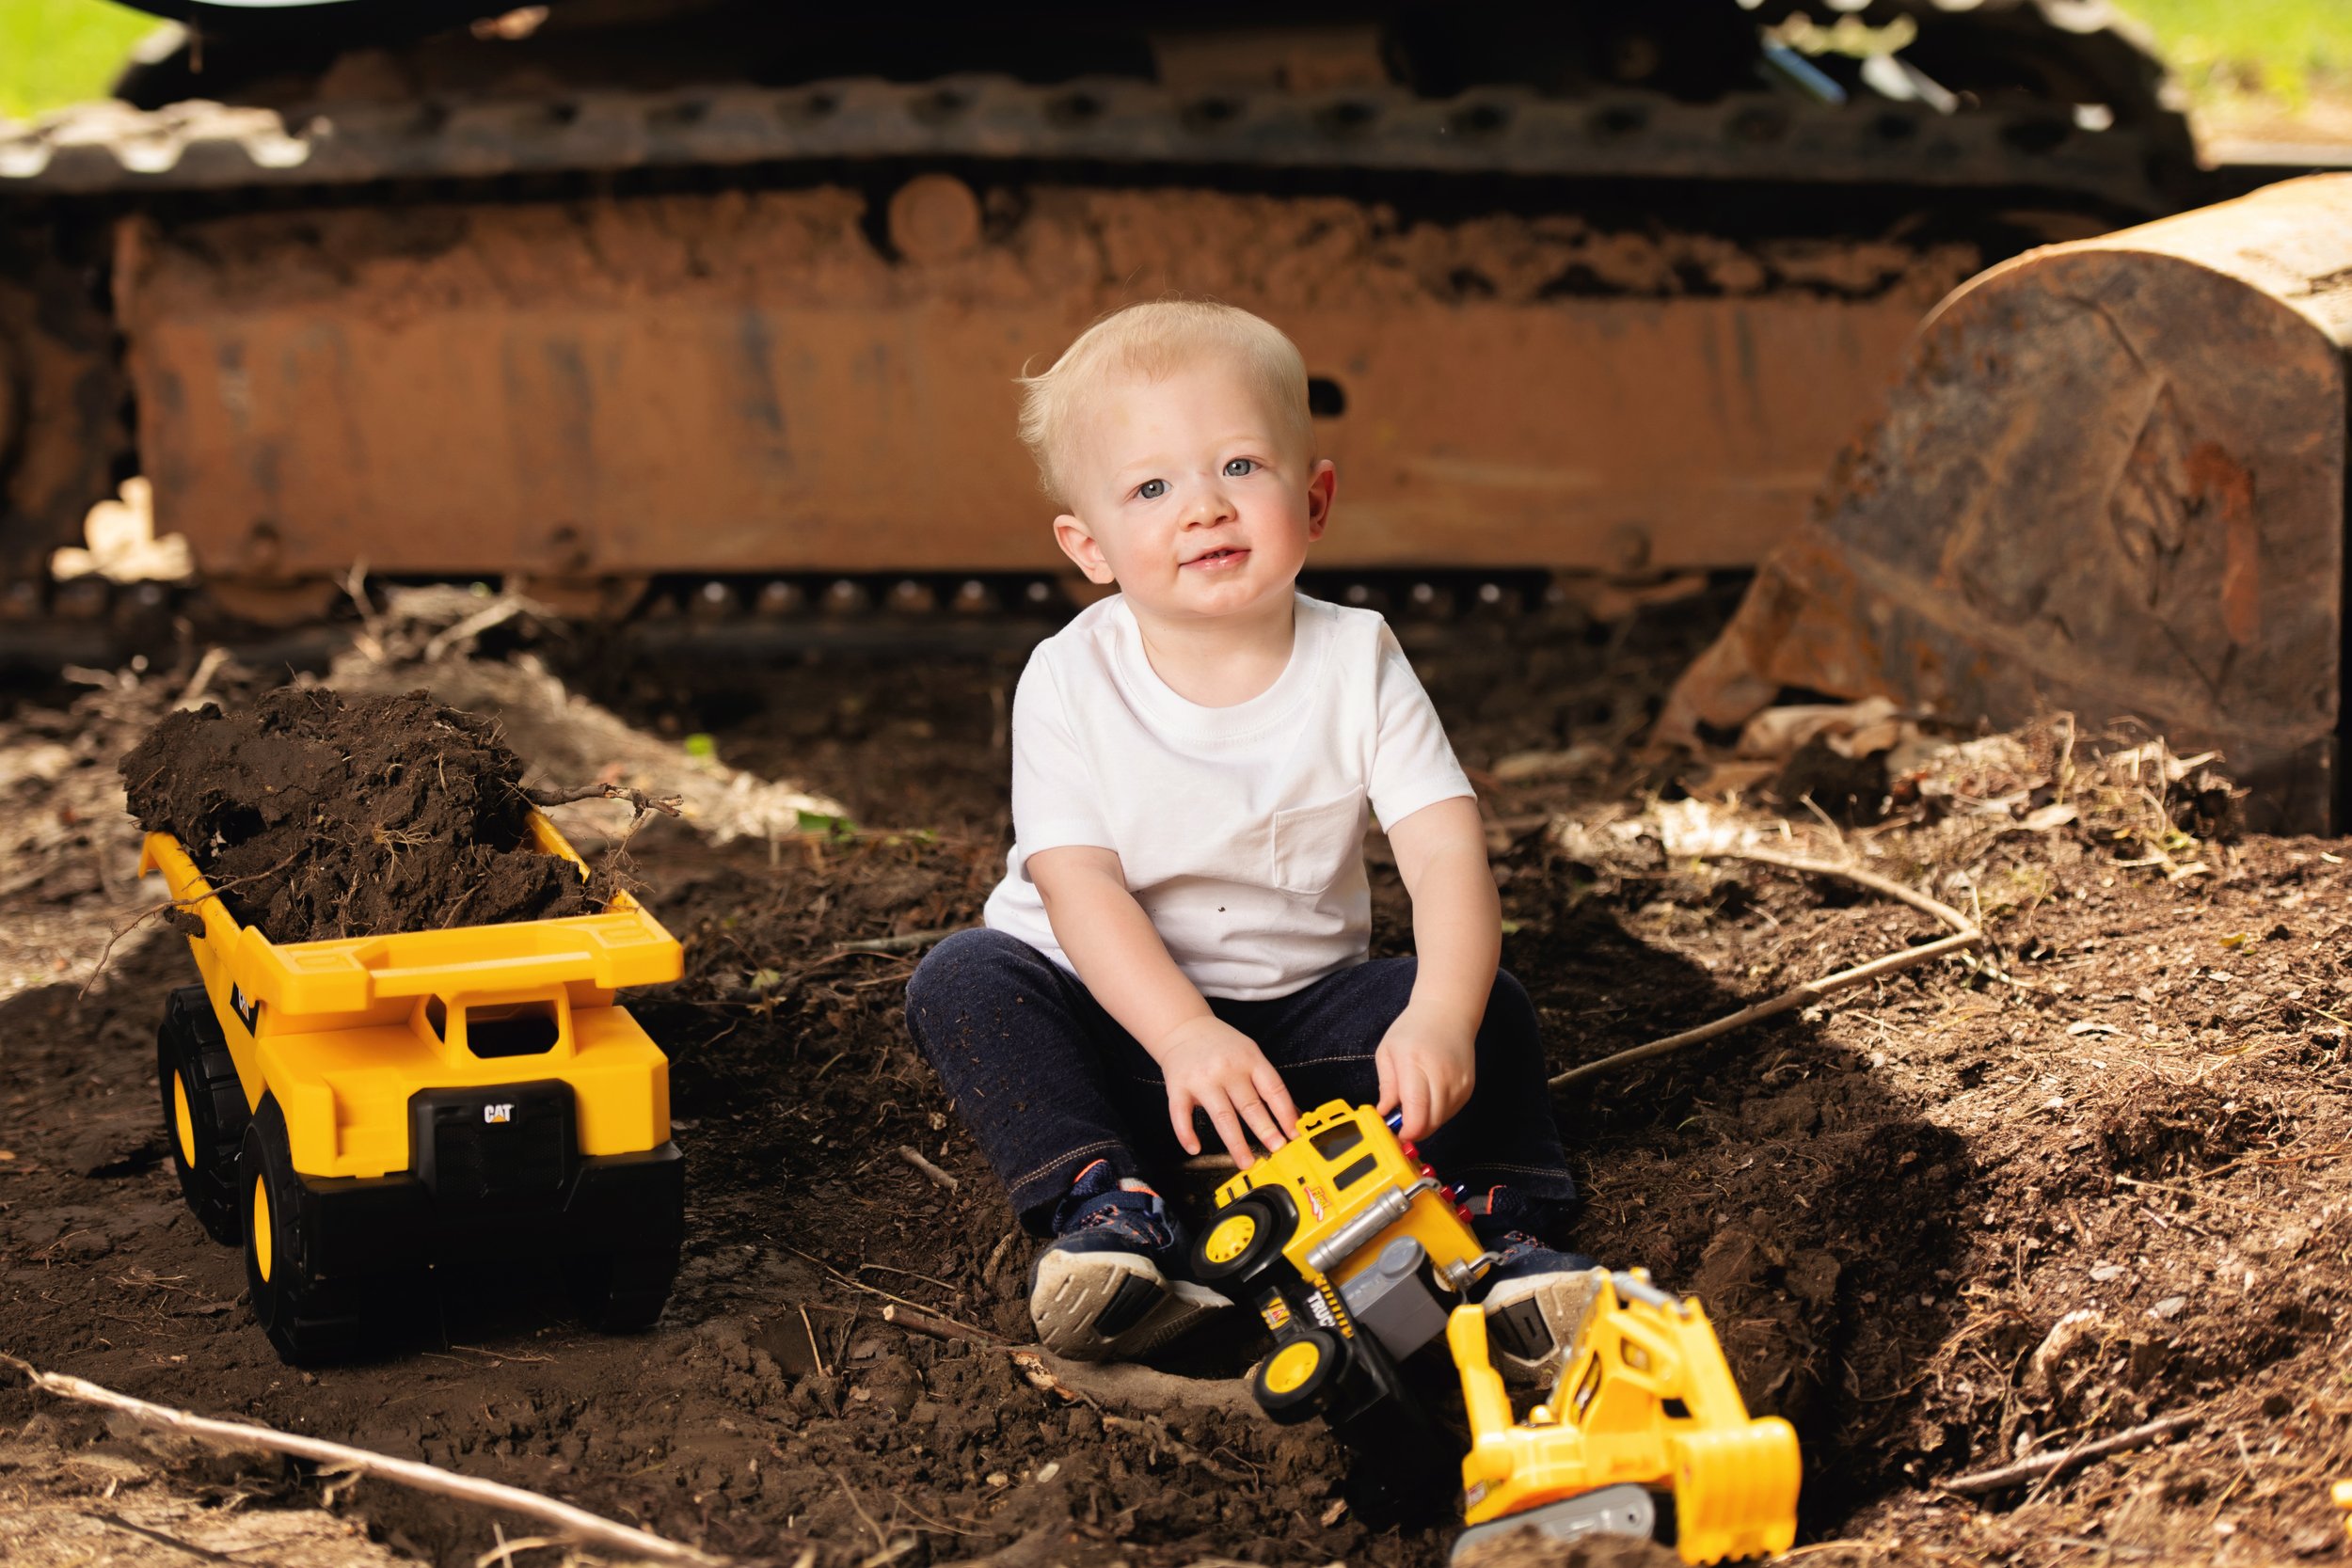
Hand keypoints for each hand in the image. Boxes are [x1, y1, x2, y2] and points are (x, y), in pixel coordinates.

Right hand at [1154, 1016, 1299, 1167]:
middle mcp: (1227, 1069)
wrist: (1183, 1027)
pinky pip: (1181, 1115)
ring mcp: (1201, 1079)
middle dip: (1266, 1130)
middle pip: (1250, 1105)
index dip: (1286, 1114)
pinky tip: (1195, 1148)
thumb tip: (1293, 1116)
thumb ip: (1267, 1082)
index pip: (1273, 1090)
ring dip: (1236, 1143)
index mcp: (1249, 1059)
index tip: (1294, 1135)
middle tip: (1277, 1150)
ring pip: (1221, 1116)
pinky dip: (1186, 1134)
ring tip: (1246, 1162)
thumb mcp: (1250, 1053)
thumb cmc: (1222, 1045)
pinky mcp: (1177, 1087)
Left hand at [1375, 1002, 1476, 1141]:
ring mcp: (1459, 1083)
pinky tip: (1428, 1100)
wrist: (1448, 1013)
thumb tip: (1384, 1113)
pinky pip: (1451, 1113)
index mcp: (1415, 1063)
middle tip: (1400, 1123)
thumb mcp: (1387, 1052)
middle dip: (1414, 1130)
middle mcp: (1441, 1075)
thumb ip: (1386, 1085)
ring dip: (1425, 1122)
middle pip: (1430, 1121)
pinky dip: (1437, 1114)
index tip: (1396, 1133)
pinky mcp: (1469, 1088)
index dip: (1406, 1130)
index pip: (1416, 1109)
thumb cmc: (1413, 1030)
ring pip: (1441, 1121)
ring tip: (1413, 1106)